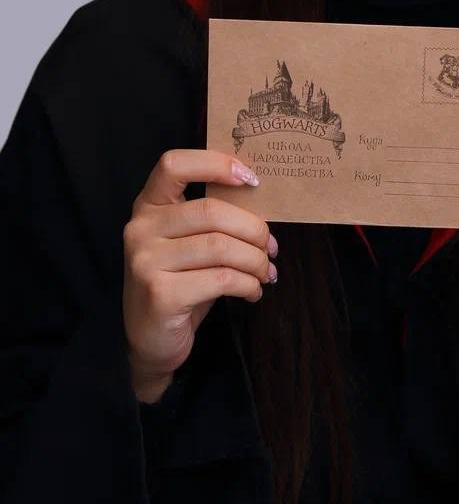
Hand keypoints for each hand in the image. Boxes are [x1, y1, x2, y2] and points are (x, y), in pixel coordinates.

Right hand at [122, 150, 277, 400]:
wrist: (151, 339)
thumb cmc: (180, 282)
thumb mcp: (189, 243)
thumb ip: (212, 219)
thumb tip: (262, 203)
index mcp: (148, 206)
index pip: (173, 164)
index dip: (215, 163)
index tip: (251, 179)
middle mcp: (140, 229)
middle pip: (210, 211)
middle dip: (253, 228)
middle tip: (272, 247)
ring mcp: (146, 262)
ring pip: (220, 246)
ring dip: (255, 260)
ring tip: (266, 272)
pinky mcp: (160, 294)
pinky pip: (220, 279)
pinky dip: (247, 284)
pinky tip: (252, 292)